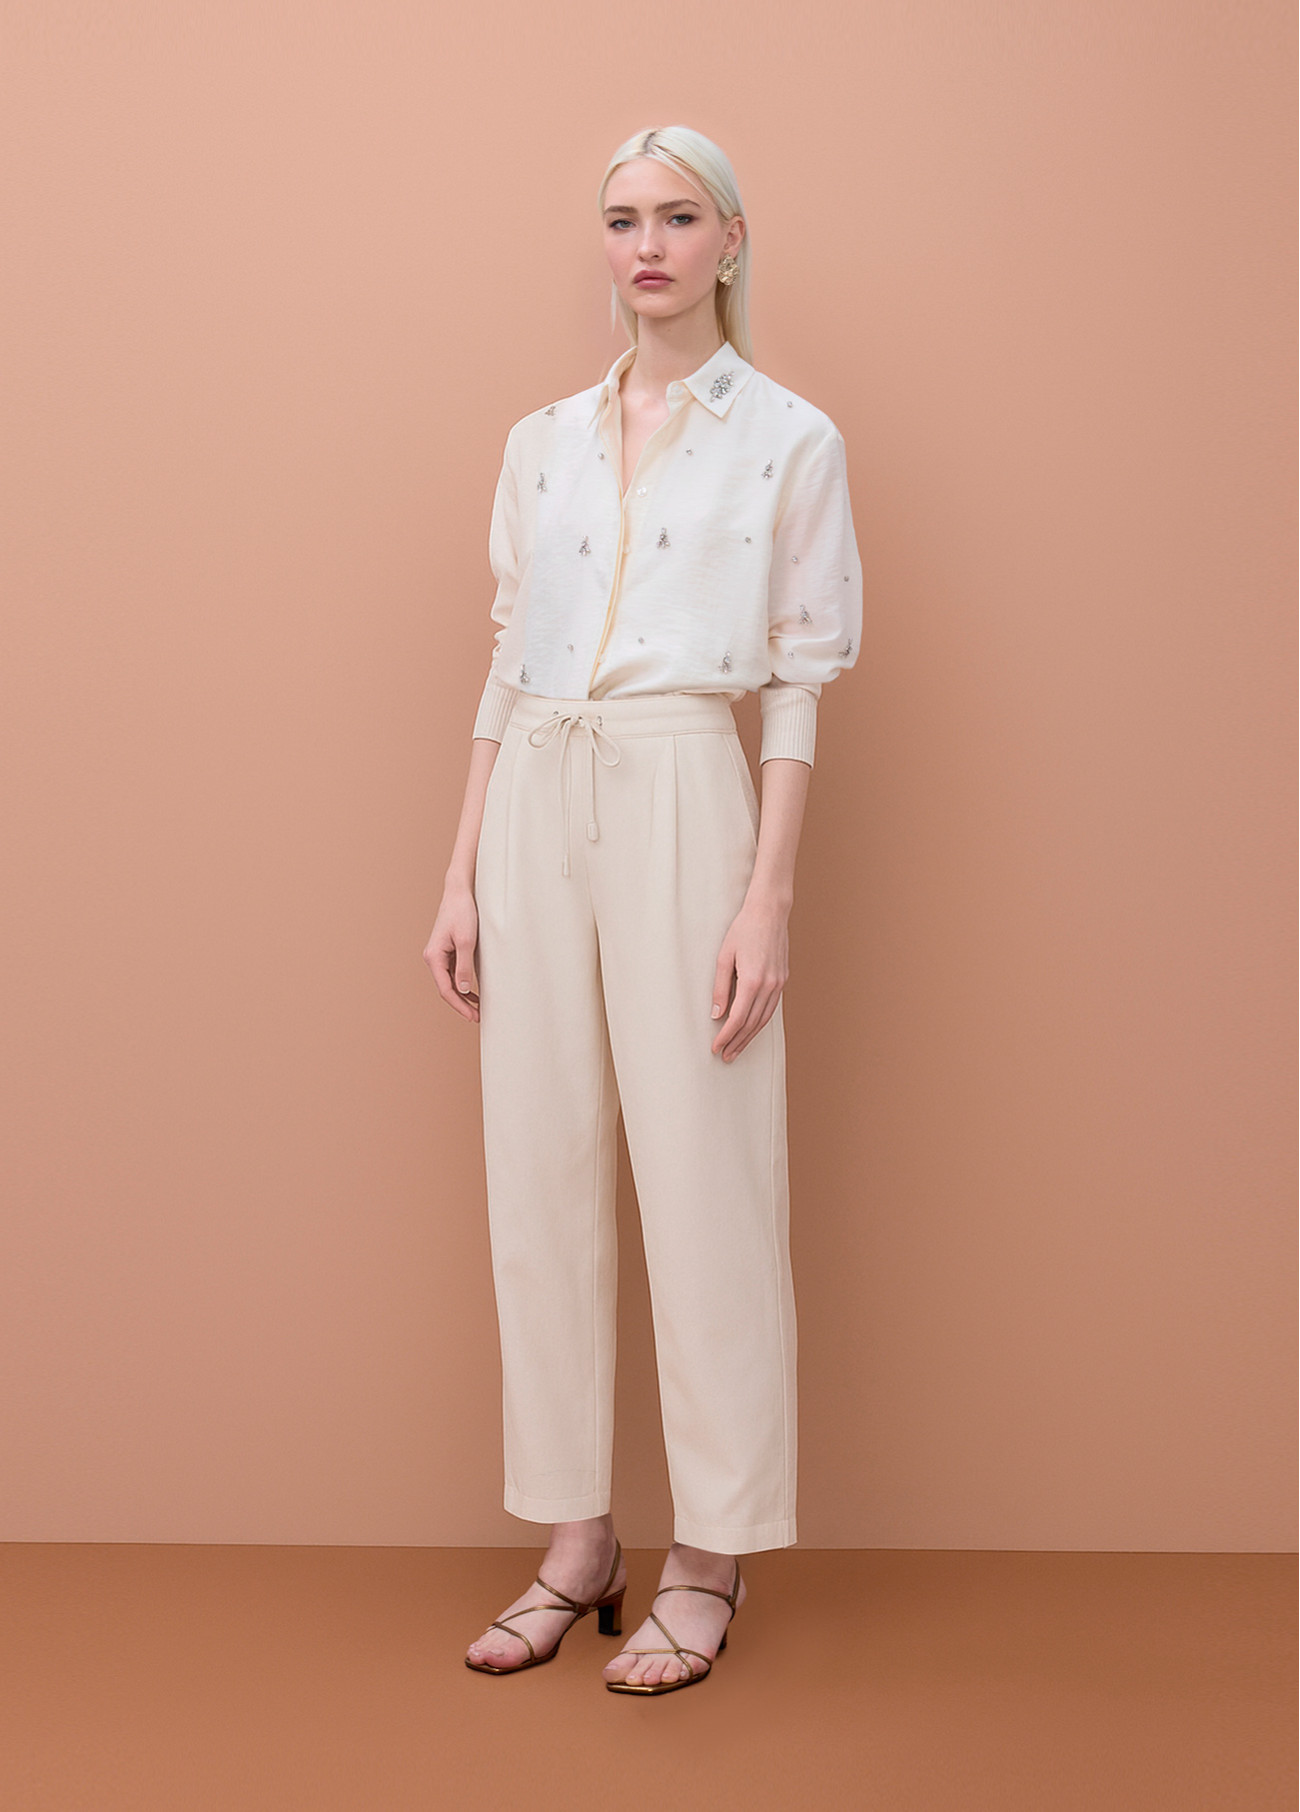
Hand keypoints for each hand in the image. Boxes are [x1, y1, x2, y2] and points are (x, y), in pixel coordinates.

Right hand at [423, 879, 480, 1022]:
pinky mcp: (447, 950)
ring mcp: (439, 955)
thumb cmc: (462, 913)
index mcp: (434, 957)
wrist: (459, 892)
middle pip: (446, 988)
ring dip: (463, 996)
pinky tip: (473, 992)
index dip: (459, 1006)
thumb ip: (464, 967)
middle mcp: (433, 958)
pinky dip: (463, 984)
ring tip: (478, 1009)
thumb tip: (462, 990)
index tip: (473, 1016)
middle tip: (478, 1017)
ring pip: (450, 982)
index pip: (445, 989)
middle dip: (461, 1005)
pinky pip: (453, 973)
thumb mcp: (466, 941)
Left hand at [709, 893, 789, 1060]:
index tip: (716, 1048)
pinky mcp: (782, 979)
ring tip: (737, 1049)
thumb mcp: (724, 957)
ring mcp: (779, 983)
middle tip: (725, 1056)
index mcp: (752, 980)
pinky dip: (761, 1022)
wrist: (769, 912)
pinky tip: (752, 1029)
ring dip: (750, 1036)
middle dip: (738, 1042)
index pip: (738, 1018)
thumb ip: (720, 988)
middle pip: (752, 1023)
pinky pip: (771, 1008)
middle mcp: (769, 986)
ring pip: (764, 1019)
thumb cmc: (743, 930)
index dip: (726, 1036)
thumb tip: (716, 1014)